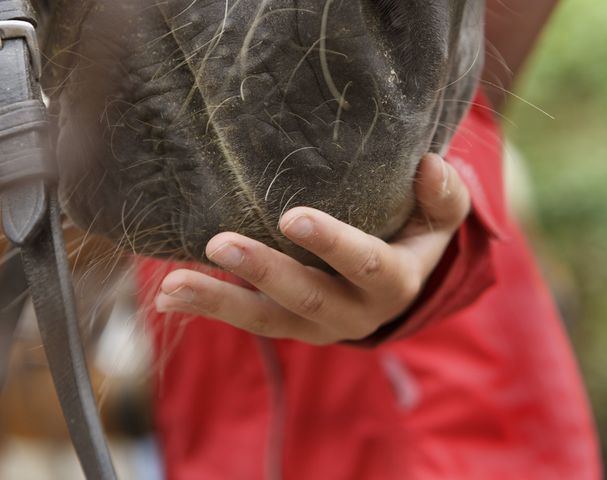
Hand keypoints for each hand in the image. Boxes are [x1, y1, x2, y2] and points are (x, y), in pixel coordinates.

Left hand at [155, 154, 469, 344]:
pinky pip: (250, 321)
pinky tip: (167, 294)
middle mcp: (356, 313)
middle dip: (266, 273)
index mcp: (394, 282)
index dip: (333, 245)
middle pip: (310, 299)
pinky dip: (209, 307)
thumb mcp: (441, 218)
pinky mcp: (290, 325)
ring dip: (221, 303)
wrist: (395, 285)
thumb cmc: (415, 237)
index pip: (366, 265)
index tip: (291, 217)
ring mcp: (318, 326)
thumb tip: (428, 163)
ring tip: (172, 286)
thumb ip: (442, 195)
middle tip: (221, 245)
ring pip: (269, 321)